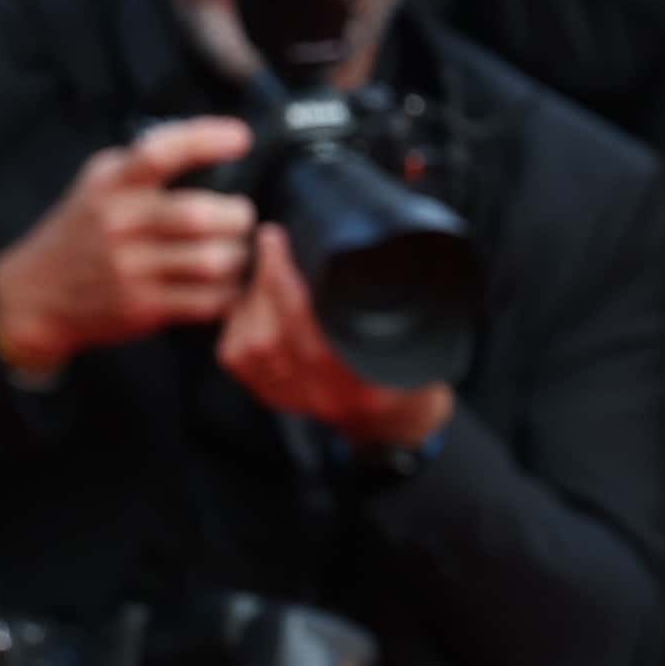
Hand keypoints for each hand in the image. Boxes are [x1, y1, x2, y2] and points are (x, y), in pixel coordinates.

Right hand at [0, 119, 254, 379]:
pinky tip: (223, 284)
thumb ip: (145, 165)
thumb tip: (213, 143)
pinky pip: (207, 300)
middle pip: (200, 215)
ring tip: (235, 251)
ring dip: (238, 257)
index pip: (158, 153)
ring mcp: (129, 268)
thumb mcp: (100, 184)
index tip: (241, 138)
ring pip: (212, 260)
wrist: (35, 294)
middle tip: (240, 217)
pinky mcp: (142, 307)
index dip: (204, 141)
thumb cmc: (84, 231)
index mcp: (111, 184)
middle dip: (237, 215)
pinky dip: (227, 293)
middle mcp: (118, 223)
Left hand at [218, 225, 450, 445]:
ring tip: (267, 271)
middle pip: (272, 339)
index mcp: (369, 388)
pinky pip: (237, 359)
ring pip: (250, 348)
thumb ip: (398, 311)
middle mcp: (327, 399)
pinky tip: (254, 302)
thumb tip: (355, 257)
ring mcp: (298, 401)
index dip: (286, 286)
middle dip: (264, 283)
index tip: (277, 241)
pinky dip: (238, 322)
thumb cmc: (416, 375)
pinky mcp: (275, 397)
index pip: (313, 338)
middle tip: (271, 245)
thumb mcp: (427, 344)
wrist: (397, 424)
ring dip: (250, 301)